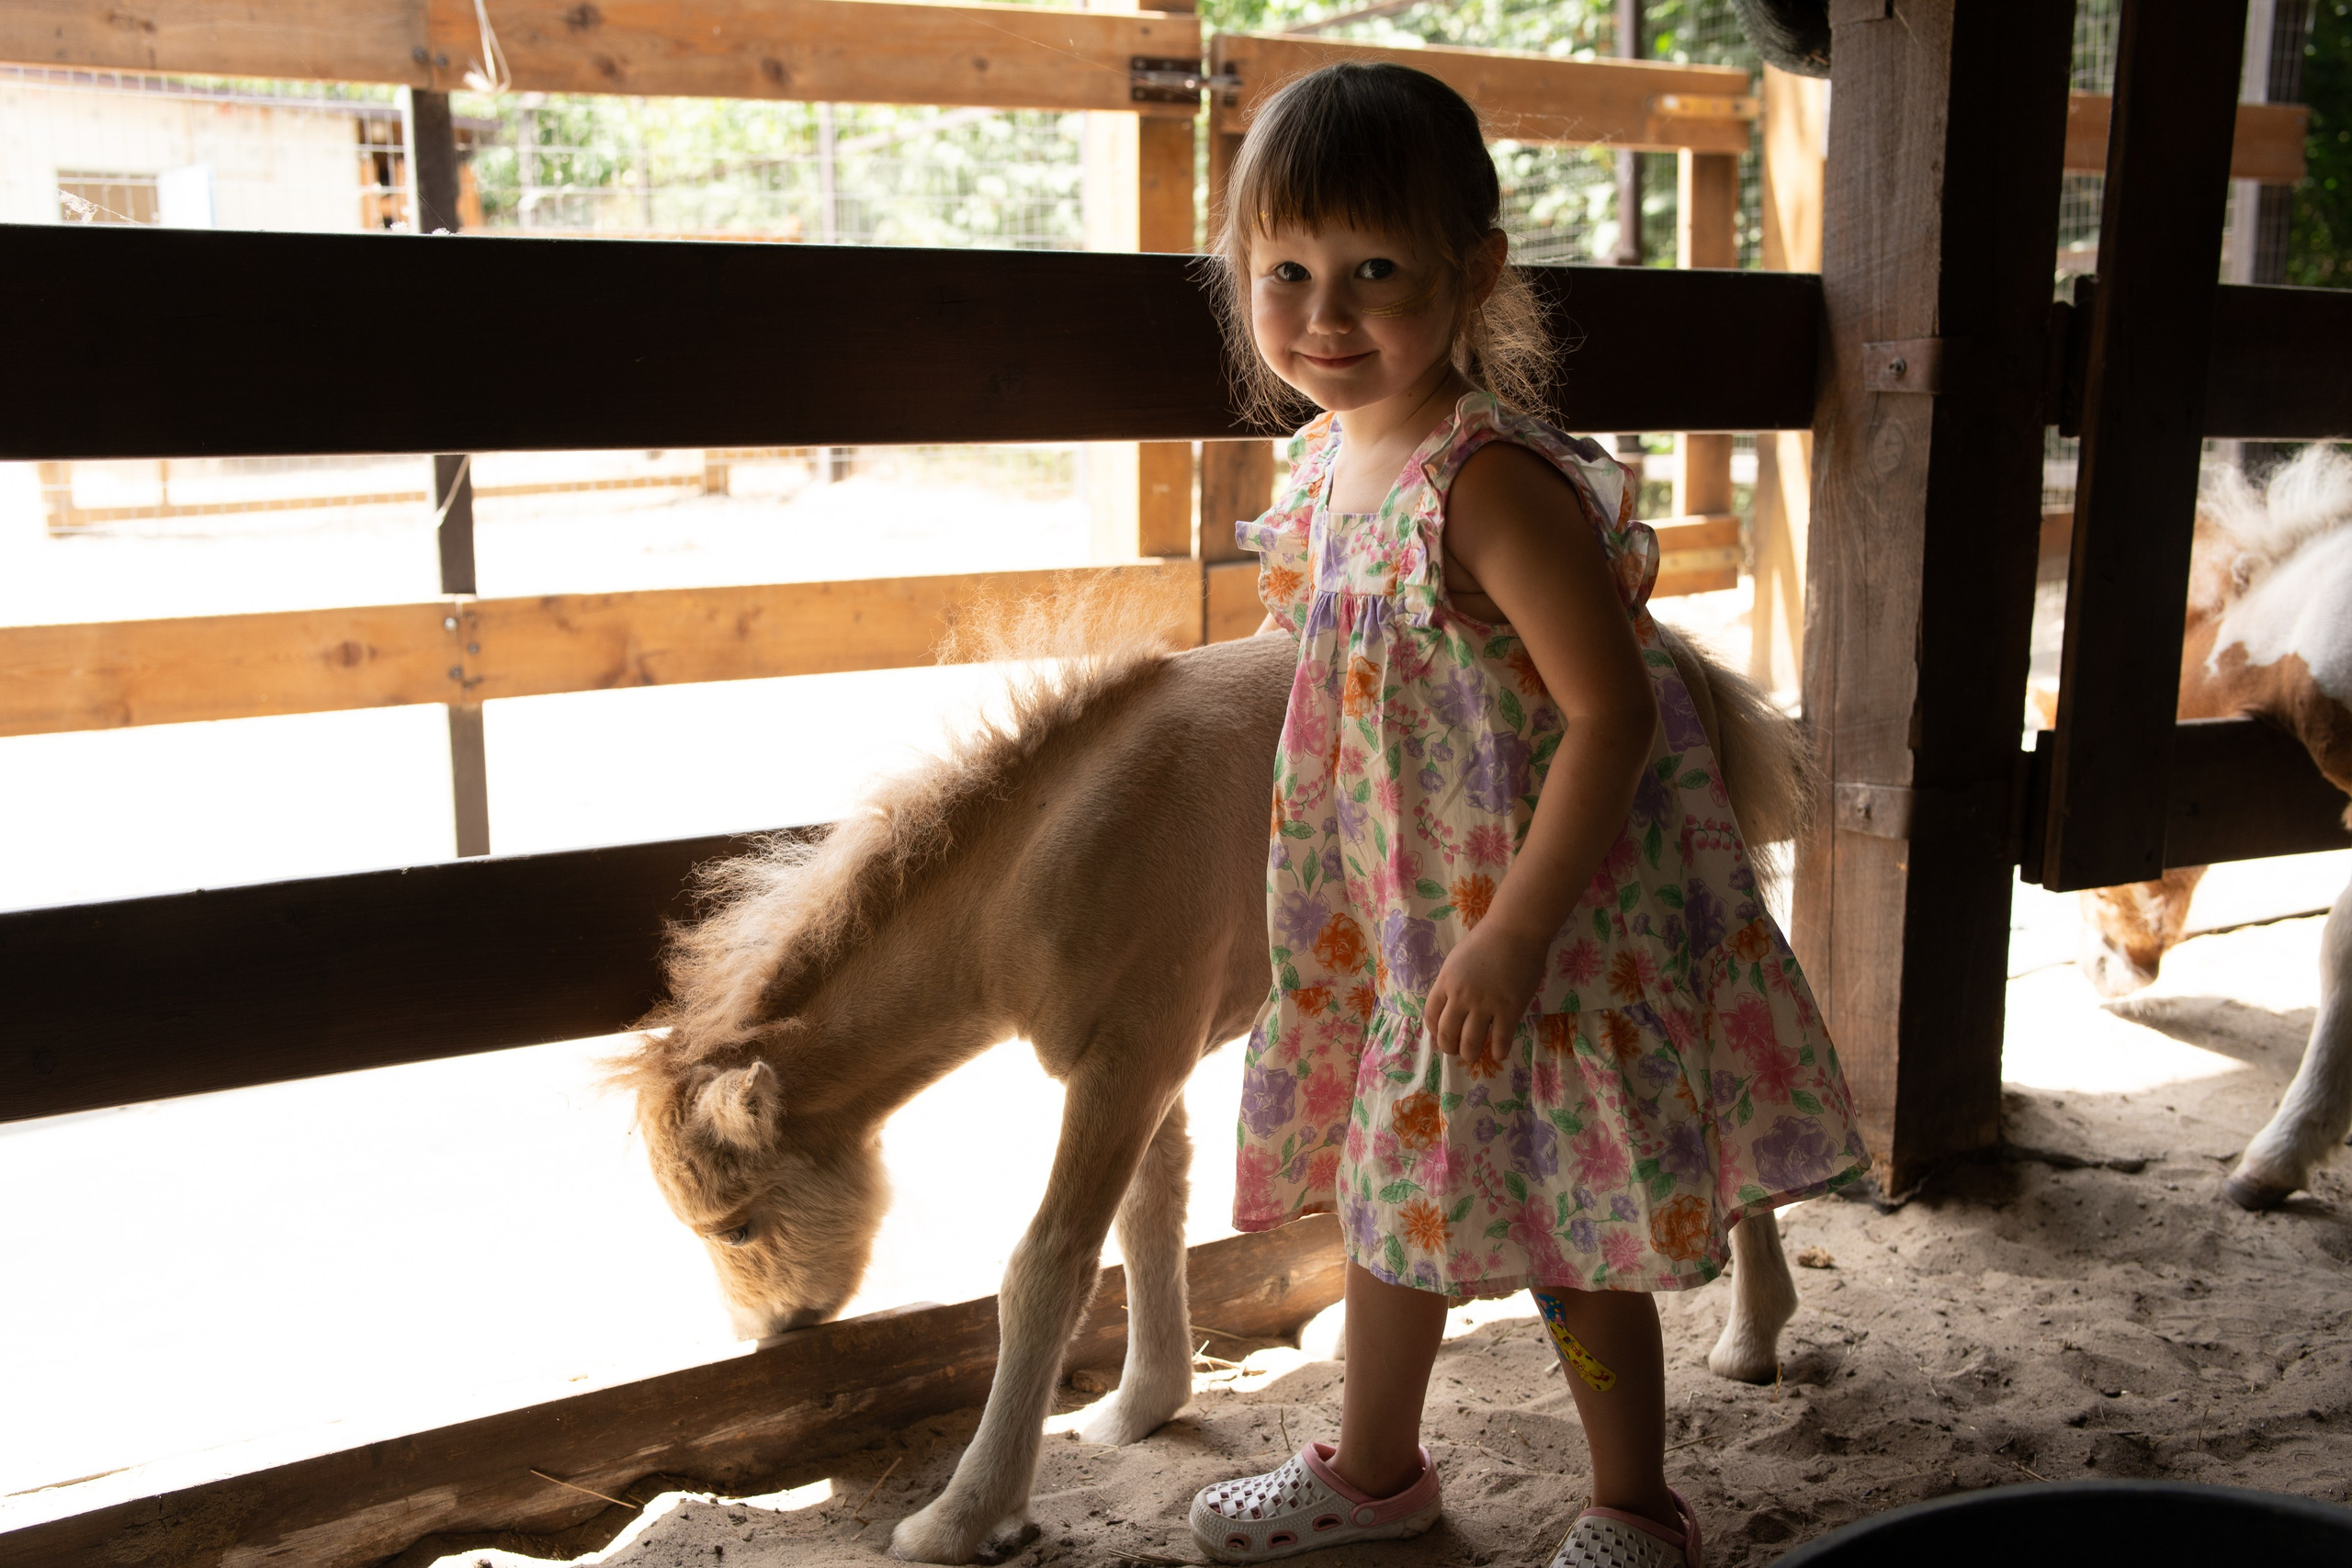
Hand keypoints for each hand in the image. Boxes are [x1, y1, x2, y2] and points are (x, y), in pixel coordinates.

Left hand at [1424, 921, 1545, 1070]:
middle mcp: (1461, 997)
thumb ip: (1451, 982)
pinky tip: (1498, 1053)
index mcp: (1445, 982)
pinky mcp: (1509, 1009)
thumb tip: (1450, 1004)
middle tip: (1456, 1051)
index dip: (1434, 1031)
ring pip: (1470, 1043)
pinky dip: (1498, 1052)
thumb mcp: (1457, 960)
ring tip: (1474, 1056)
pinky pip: (1500, 1040)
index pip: (1431, 1015)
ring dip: (1470, 1055)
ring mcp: (1485, 1004)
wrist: (1515, 931)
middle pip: (1447, 1034)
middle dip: (1450, 1048)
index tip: (1440, 1036)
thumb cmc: (1486, 940)